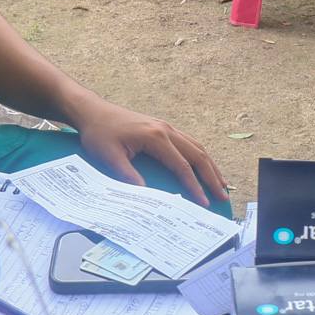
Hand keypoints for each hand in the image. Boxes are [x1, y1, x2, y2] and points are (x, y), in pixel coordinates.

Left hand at [70, 98, 226, 207]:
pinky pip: (188, 142)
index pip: (181, 165)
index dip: (193, 186)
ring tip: (221, 184)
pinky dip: (200, 156)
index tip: (203, 202)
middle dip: (211, 176)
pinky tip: (204, 166)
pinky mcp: (162, 127)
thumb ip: (128, 175)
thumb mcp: (109, 157)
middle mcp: (165, 129)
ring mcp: (165, 126)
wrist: (93, 111)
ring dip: (210, 165)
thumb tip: (146, 195)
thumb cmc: (99, 134)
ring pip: (196, 146)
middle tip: (222, 196)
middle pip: (197, 154)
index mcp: (155, 137)